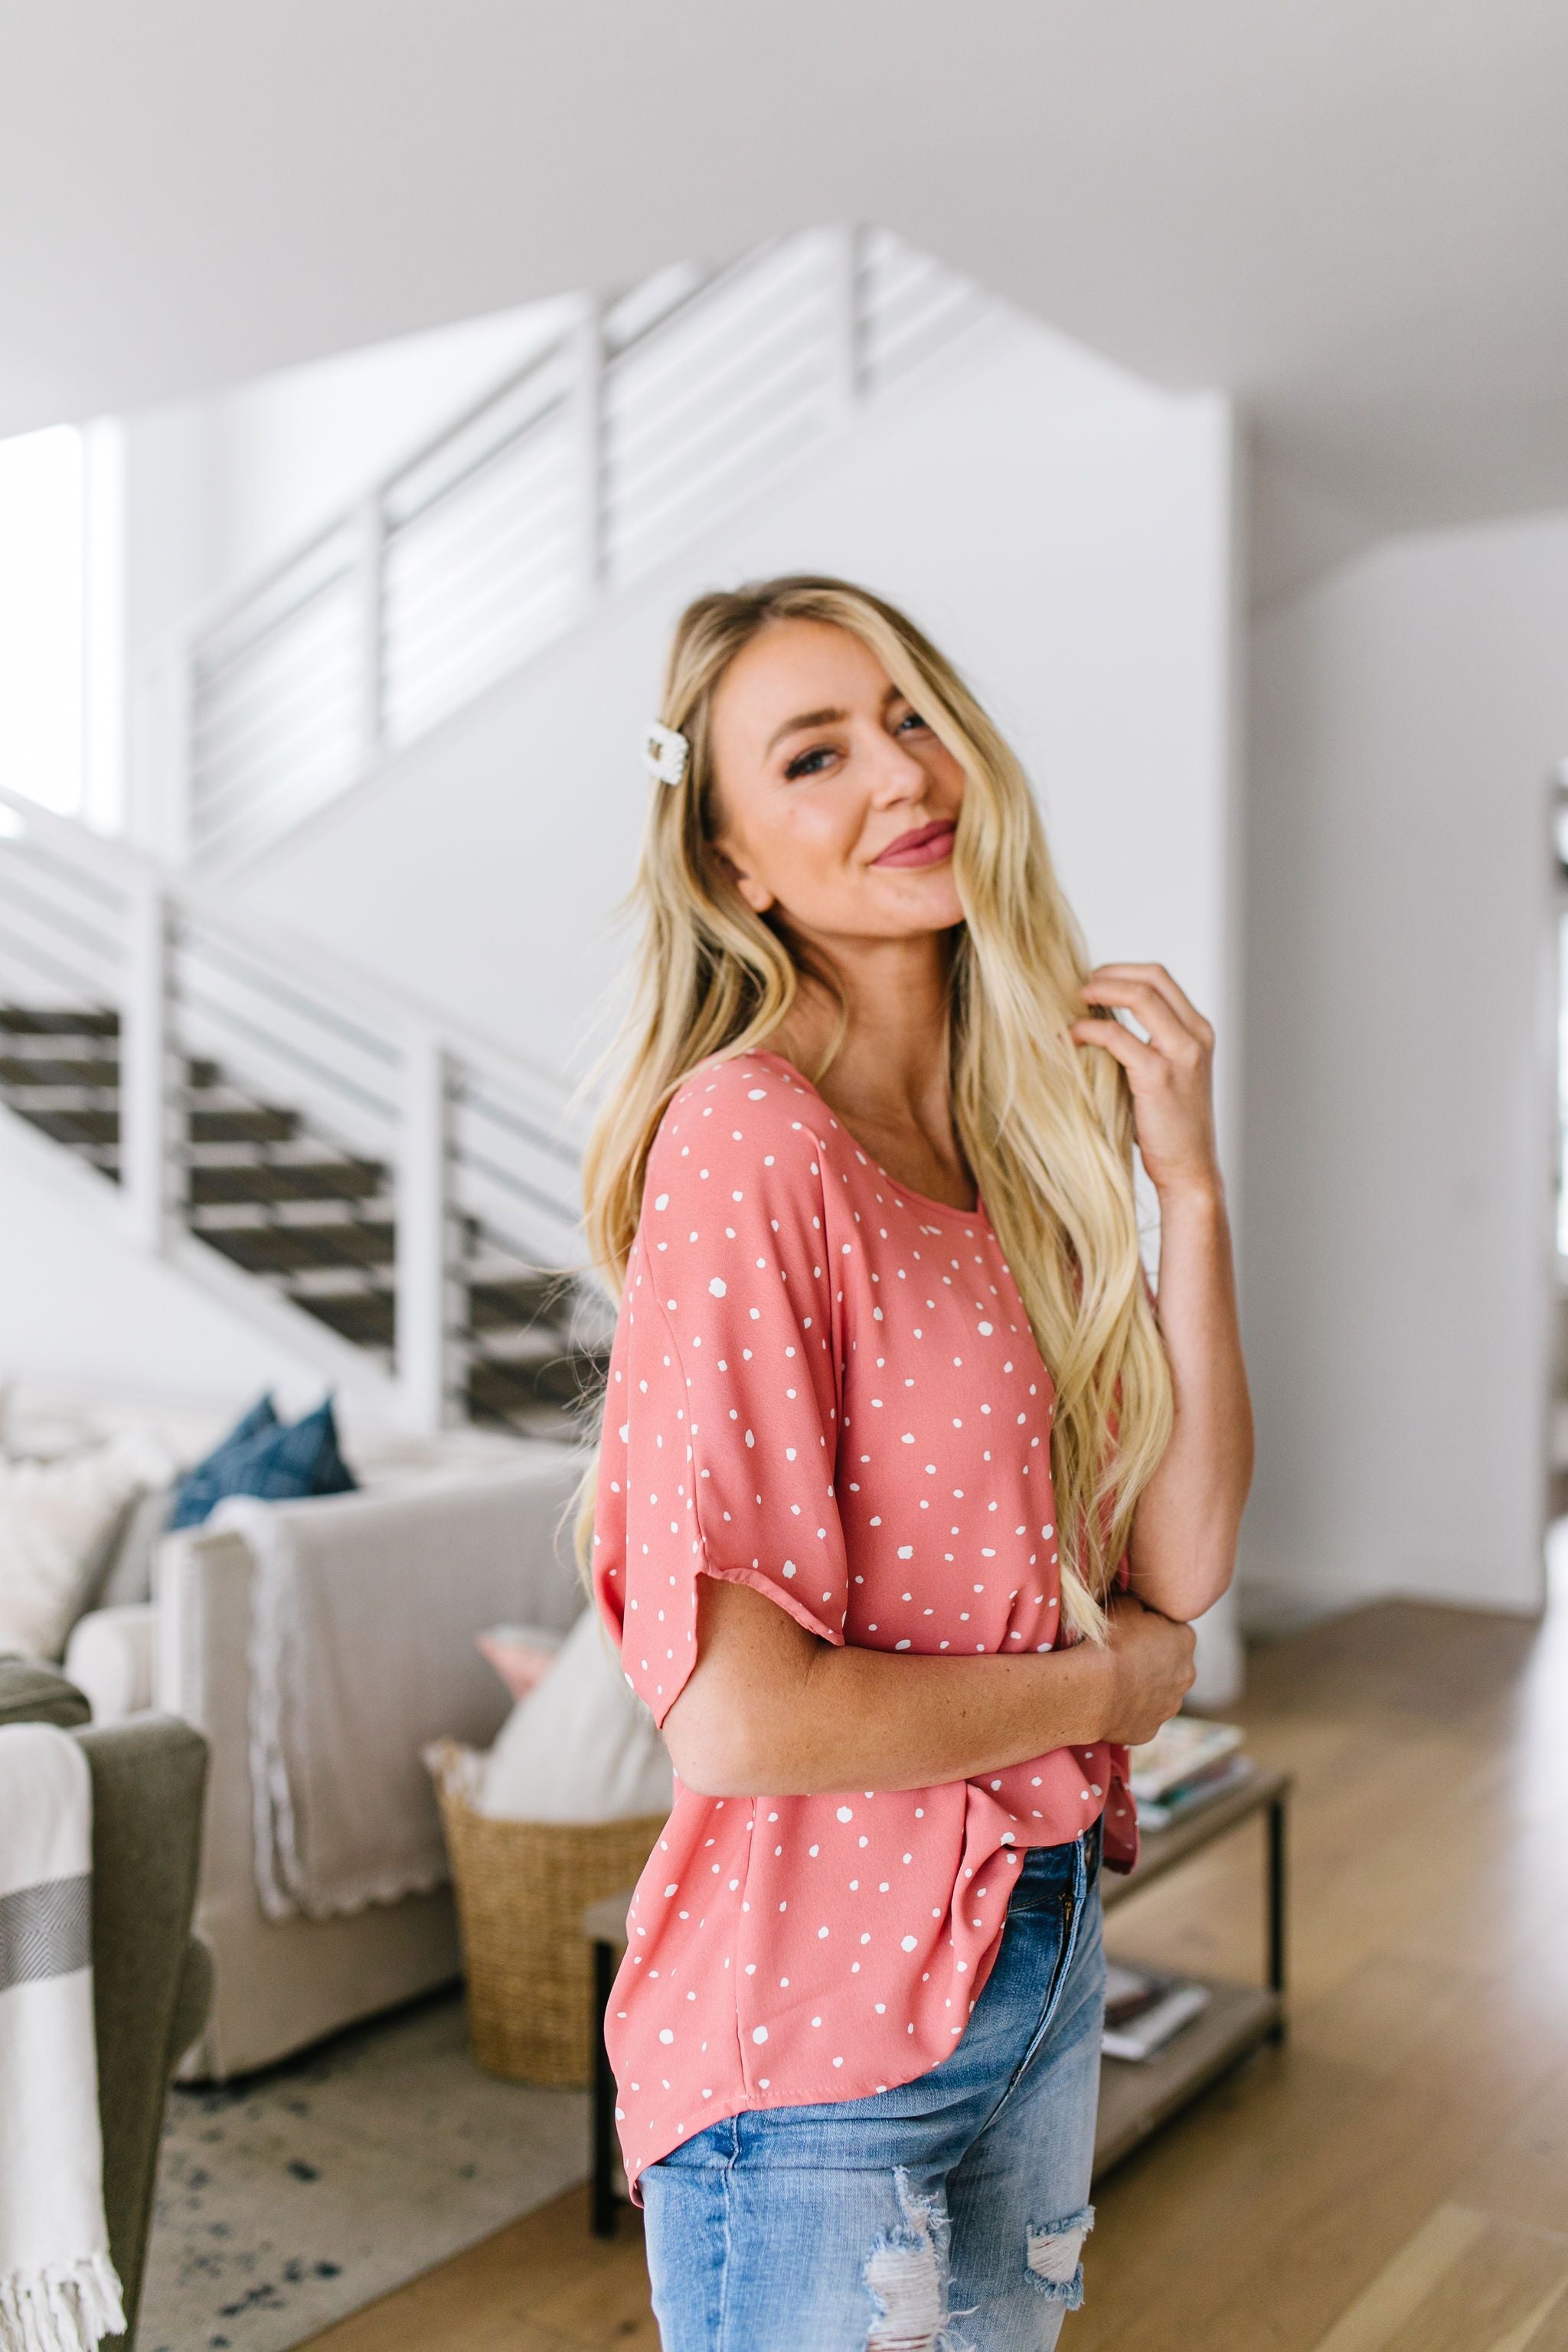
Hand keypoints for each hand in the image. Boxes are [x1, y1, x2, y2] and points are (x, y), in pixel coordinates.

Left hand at [1070, 963, 1218, 1197]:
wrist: (1189, 1169)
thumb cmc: (1168, 1126)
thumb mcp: (1163, 1074)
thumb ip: (1143, 1044)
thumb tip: (1096, 1019)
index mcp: (1198, 1032)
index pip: (1161, 978)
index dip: (1122, 971)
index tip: (1093, 980)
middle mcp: (1195, 1037)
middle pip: (1151, 977)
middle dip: (1109, 973)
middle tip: (1078, 987)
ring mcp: (1180, 1054)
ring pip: (1139, 996)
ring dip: (1100, 990)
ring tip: (1074, 1001)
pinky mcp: (1158, 1076)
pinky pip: (1117, 1037)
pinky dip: (1090, 1029)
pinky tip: (1073, 1036)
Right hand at [1100, 1591, 1195, 1746]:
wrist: (1094, 1689)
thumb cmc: (1111, 1641)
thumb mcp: (1125, 1604)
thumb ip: (1139, 1604)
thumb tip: (1139, 1606)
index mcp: (1185, 1640)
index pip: (1172, 1629)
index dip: (1151, 1628)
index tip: (1130, 1630)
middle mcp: (1186, 1675)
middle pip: (1170, 1664)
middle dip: (1152, 1660)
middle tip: (1122, 1655)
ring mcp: (1170, 1707)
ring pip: (1158, 1693)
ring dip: (1142, 1687)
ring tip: (1113, 1680)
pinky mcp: (1149, 1730)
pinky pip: (1140, 1717)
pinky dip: (1128, 1710)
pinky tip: (1109, 1702)